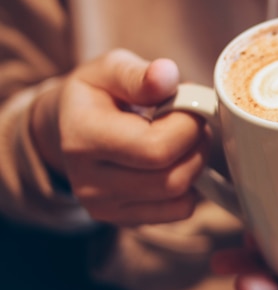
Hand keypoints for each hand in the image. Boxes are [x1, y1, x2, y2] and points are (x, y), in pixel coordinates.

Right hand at [31, 49, 208, 224]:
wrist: (69, 127)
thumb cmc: (97, 94)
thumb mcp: (109, 69)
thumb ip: (138, 74)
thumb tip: (166, 75)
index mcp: (83, 137)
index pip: (156, 148)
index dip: (188, 125)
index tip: (188, 104)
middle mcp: (88, 182)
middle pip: (172, 178)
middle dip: (196, 145)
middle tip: (193, 122)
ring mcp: (104, 207)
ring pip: (179, 197)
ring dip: (196, 164)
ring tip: (185, 139)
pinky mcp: (122, 219)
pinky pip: (178, 212)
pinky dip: (190, 187)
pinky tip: (177, 162)